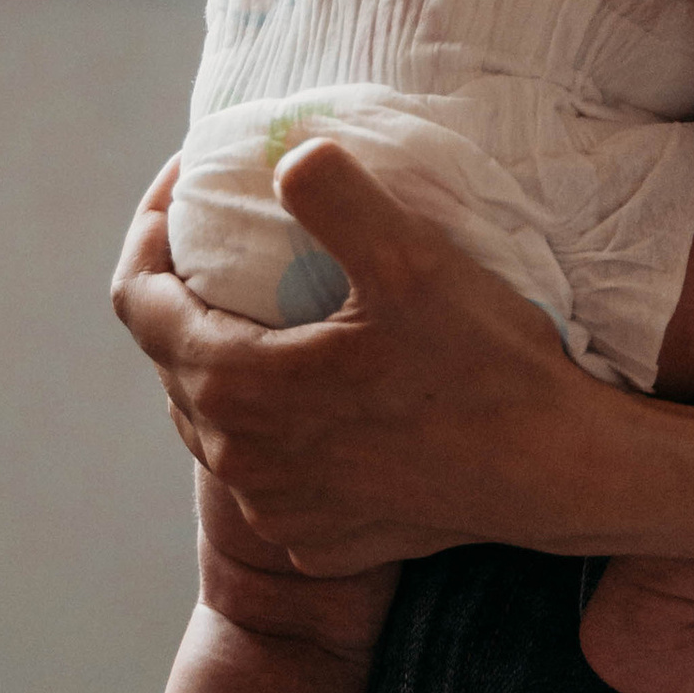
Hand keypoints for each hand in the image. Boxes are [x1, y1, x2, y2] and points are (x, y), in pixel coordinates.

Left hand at [112, 144, 618, 573]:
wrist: (556, 474)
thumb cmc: (486, 364)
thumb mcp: (412, 258)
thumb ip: (336, 196)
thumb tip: (288, 156)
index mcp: (235, 387)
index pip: (136, 301)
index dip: (149, 231)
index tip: (192, 185)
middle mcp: (238, 461)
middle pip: (169, 360)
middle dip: (187, 290)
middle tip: (236, 234)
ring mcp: (275, 509)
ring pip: (213, 421)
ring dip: (226, 358)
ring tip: (276, 306)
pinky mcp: (317, 536)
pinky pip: (265, 469)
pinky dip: (273, 422)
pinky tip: (324, 388)